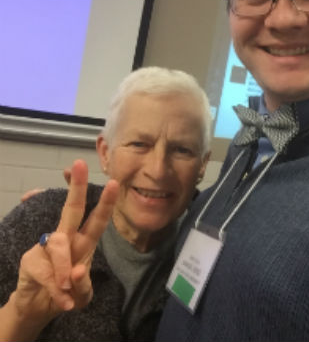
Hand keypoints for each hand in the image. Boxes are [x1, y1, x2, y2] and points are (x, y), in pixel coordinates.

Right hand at [12, 160, 118, 324]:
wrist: (38, 308)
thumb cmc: (67, 292)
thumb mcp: (82, 295)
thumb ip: (84, 287)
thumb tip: (77, 273)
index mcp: (84, 241)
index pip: (97, 219)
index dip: (105, 202)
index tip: (114, 182)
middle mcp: (66, 238)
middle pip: (73, 209)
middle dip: (77, 187)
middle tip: (79, 164)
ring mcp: (46, 246)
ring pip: (58, 244)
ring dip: (64, 268)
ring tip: (68, 288)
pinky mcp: (30, 259)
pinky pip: (44, 268)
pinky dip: (55, 287)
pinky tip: (62, 298)